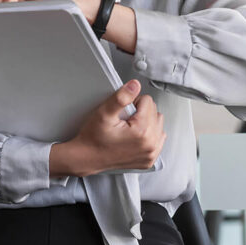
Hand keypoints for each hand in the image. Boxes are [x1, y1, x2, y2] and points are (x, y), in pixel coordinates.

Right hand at [50, 79, 165, 176]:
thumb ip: (121, 97)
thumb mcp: (104, 113)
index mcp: (142, 132)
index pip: (147, 101)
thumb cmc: (93, 138)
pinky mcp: (149, 160)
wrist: (87, 158)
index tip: (122, 113)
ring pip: (158, 124)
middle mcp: (150, 145)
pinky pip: (158, 138)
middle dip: (140, 112)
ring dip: (146, 122)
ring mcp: (151, 154)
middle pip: (155, 112)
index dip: (132, 103)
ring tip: (129, 127)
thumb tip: (135, 85)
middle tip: (124, 120)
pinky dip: (149, 134)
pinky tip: (135, 136)